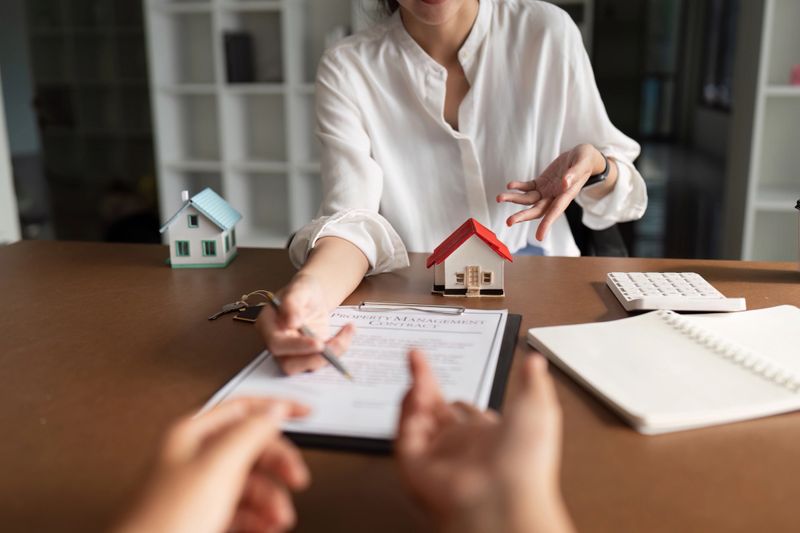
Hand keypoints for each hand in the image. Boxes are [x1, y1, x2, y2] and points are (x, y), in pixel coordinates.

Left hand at [117, 398, 310, 532]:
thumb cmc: (162, 524)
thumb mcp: (216, 469)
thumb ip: (249, 433)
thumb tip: (273, 410)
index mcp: (192, 436)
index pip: (243, 408)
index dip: (276, 407)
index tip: (305, 412)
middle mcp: (194, 460)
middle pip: (251, 449)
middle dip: (278, 465)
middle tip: (296, 478)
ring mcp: (197, 492)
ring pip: (250, 484)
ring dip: (271, 500)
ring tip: (277, 518)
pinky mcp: (202, 520)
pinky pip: (241, 511)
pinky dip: (259, 519)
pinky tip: (265, 527)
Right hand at [256, 273, 354, 373]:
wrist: (313, 297)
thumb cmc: (303, 290)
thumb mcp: (300, 288)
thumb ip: (292, 303)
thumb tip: (291, 322)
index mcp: (268, 325)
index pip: (277, 343)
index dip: (296, 346)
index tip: (318, 343)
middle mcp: (278, 343)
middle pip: (289, 364)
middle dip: (315, 358)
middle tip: (338, 344)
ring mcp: (293, 353)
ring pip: (308, 367)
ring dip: (331, 354)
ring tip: (347, 331)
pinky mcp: (309, 356)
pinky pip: (323, 361)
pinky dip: (338, 349)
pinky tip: (348, 331)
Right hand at [396, 350, 573, 532]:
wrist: (505, 501)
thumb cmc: (526, 464)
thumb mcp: (538, 409)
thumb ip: (533, 382)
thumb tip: (535, 361)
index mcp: (488, 439)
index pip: (464, 411)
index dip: (454, 391)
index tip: (449, 370)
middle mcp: (460, 449)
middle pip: (435, 409)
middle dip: (424, 380)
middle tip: (416, 357)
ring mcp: (437, 457)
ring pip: (416, 418)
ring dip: (415, 389)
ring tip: (416, 361)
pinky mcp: (415, 466)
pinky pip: (404, 434)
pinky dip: (406, 410)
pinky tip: (413, 389)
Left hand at [497, 143, 609, 240]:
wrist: (583, 156)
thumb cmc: (586, 160)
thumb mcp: (583, 163)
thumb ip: (574, 173)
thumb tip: (565, 183)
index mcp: (567, 195)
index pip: (555, 211)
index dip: (547, 224)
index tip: (539, 236)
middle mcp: (555, 196)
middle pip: (537, 210)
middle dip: (523, 216)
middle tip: (509, 221)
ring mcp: (547, 191)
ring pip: (528, 200)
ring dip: (514, 199)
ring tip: (500, 198)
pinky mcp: (541, 183)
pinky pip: (527, 188)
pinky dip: (518, 187)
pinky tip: (510, 186)